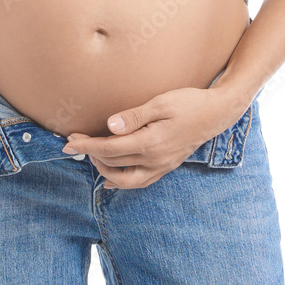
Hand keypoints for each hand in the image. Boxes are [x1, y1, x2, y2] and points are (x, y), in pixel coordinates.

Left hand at [61, 86, 246, 189]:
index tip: (68, 141)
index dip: (86, 145)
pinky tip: (111, 178)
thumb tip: (109, 126)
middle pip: (113, 164)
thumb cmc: (189, 103)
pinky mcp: (166, 167)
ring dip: (104, 169)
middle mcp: (155, 160)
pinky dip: (121, 181)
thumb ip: (134, 116)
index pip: (109, 149)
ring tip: (90, 155)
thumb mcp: (161, 103)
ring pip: (125, 180)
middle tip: (73, 141)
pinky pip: (139, 182)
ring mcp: (161, 167)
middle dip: (89, 154)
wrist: (216, 113)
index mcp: (151, 143)